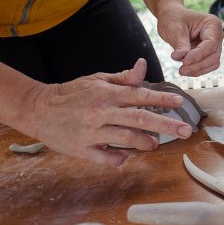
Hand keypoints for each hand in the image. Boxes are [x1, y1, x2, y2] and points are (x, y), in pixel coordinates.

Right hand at [18, 59, 192, 166]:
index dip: (162, 98)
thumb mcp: (97, 80)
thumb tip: (143, 66)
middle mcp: (102, 112)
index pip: (140, 95)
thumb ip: (123, 78)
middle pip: (139, 118)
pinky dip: (118, 159)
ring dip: (144, 142)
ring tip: (155, 144)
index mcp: (108, 94)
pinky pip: (104, 157)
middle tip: (186, 130)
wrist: (37, 108)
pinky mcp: (81, 148)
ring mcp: (92, 131)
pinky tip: (126, 157)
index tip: (180, 102)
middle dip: (166, 124)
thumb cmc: (71, 93)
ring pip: (125, 138)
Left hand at [155, 5, 223, 76]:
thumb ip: (180, 44)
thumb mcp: (174, 29)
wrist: (171, 18)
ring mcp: (214, 45)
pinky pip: (207, 65)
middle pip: (214, 55)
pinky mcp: (208, 54)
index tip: (184, 61)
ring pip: (212, 63)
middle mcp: (217, 35)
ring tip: (181, 71)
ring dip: (198, 70)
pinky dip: (197, 70)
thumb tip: (180, 58)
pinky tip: (185, 70)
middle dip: (198, 65)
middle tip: (181, 70)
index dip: (199, 54)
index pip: (211, 43)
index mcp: (212, 24)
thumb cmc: (173, 19)